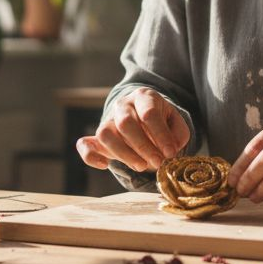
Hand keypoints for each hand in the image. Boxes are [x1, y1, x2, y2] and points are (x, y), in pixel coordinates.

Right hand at [76, 88, 190, 172]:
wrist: (143, 117)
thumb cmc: (161, 121)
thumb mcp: (175, 122)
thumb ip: (178, 134)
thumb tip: (170, 149)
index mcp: (143, 97)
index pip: (148, 113)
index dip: (160, 135)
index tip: (170, 153)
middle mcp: (123, 105)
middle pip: (126, 122)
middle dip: (143, 146)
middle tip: (158, 162)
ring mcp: (107, 120)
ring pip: (106, 133)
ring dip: (124, 153)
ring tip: (141, 166)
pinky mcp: (96, 137)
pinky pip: (84, 144)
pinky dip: (90, 156)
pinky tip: (104, 165)